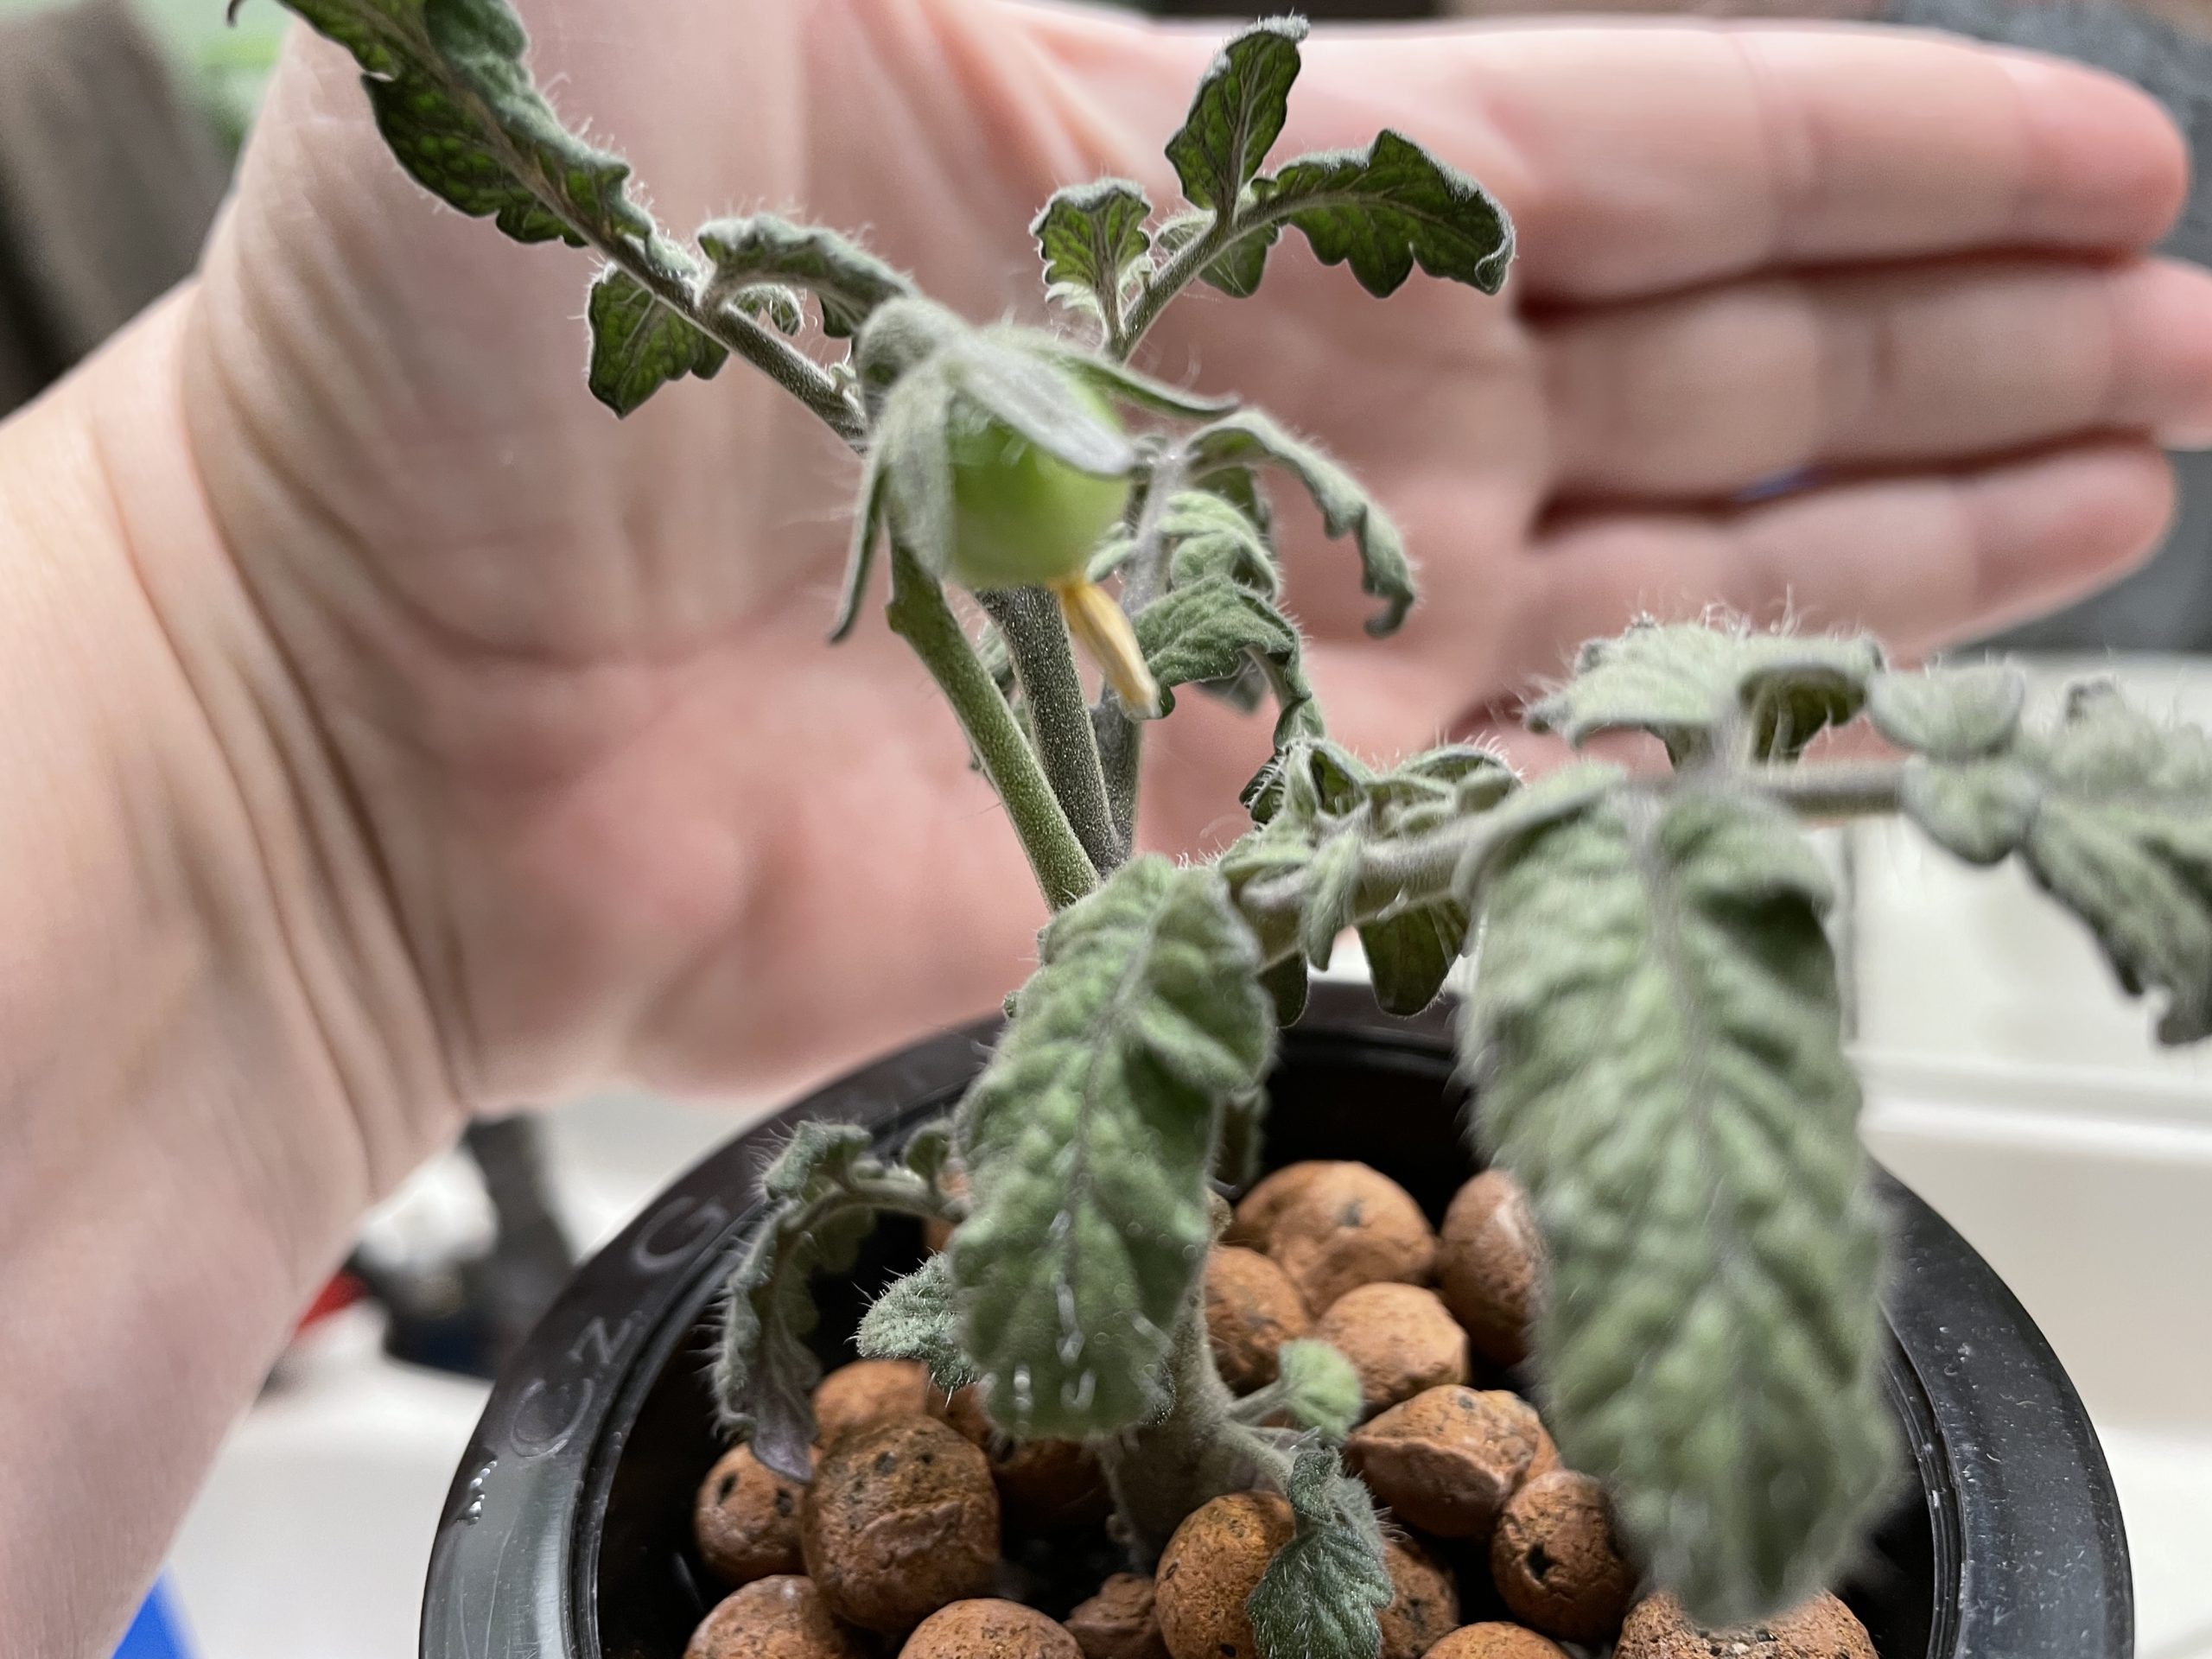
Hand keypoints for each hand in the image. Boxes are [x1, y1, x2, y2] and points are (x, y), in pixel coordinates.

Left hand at [163, 0, 2211, 1148]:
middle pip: (1691, 346)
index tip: (2115, 154)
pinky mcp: (1215, 836)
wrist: (364, 695)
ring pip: (1648, 557)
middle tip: (2184, 334)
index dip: (1878, 145)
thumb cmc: (468, 330)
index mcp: (1207, 174)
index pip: (1626, 144)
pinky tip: (1863, 719)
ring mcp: (1260, 631)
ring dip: (1886, 521)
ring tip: (2125, 476)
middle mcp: (1270, 399)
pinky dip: (1690, 752)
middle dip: (1946, 330)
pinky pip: (1513, 781)